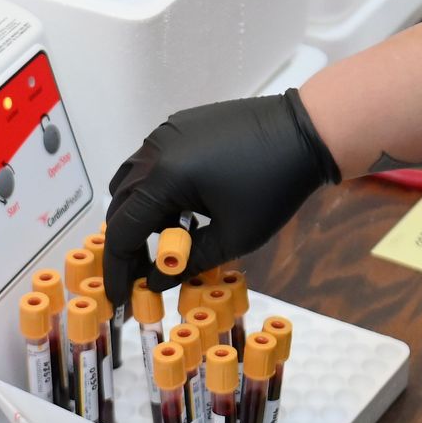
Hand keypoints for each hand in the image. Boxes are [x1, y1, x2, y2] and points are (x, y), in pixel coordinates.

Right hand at [103, 90, 338, 304]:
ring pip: (132, 180)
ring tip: (169, 241)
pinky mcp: (180, 124)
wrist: (303, 133)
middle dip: (127, 243)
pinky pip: (151, 161)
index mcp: (164, 177)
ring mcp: (165, 132)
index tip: (120, 298)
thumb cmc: (275, 186)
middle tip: (142, 274)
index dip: (117, 269)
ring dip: (140, 214)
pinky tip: (184, 208)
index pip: (123, 231)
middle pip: (121, 205)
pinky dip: (156, 190)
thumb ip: (188, 263)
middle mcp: (155, 150)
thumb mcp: (234, 237)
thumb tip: (155, 283)